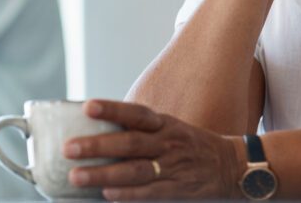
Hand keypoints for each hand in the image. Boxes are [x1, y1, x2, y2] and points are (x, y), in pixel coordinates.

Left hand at [63, 100, 240, 199]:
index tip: (87, 107)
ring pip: (135, 170)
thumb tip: (98, 130)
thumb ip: (139, 130)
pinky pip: (150, 193)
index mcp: (164, 123)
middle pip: (130, 143)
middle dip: (97, 145)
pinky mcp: (178, 189)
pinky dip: (128, 194)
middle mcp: (167, 142)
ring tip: (77, 176)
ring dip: (104, 173)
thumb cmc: (189, 144)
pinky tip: (107, 194)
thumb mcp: (168, 127)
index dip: (112, 109)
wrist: (231, 166)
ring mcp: (173, 167)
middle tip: (69, 148)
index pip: (135, 113)